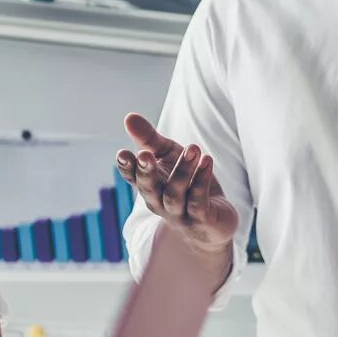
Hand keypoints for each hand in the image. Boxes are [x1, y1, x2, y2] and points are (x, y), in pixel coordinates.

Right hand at [116, 115, 239, 261]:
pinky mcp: (200, 219)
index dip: (126, 167)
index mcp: (149, 185)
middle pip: (148, 189)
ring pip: (175, 194)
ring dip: (182, 171)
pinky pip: (198, 201)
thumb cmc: (187, 183)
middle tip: (146, 154)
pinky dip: (201, 181)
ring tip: (193, 148)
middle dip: (146, 172)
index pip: (133, 177)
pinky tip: (207, 161)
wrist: (214, 220)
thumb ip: (149, 139)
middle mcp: (159, 202)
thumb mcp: (169, 156)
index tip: (122, 153)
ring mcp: (179, 214)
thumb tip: (128, 116)